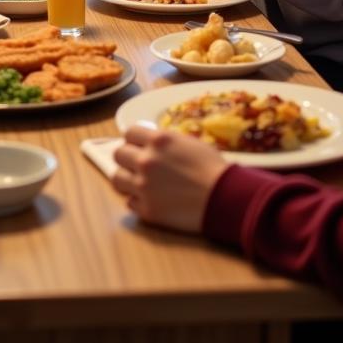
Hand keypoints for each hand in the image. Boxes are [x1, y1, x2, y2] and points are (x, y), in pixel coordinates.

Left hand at [112, 125, 229, 231]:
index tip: (139, 145)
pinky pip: (130, 202)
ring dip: (128, 178)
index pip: (129, 133)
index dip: (134, 139)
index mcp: (158, 140)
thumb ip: (164, 142)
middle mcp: (146, 160)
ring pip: (117, 178)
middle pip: (119, 154)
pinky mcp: (147, 210)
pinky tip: (152, 199)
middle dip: (128, 157)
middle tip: (139, 164)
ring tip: (140, 182)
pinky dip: (138, 201)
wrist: (225, 198)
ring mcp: (144, 186)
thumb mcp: (188, 142)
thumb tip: (148, 143)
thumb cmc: (212, 168)